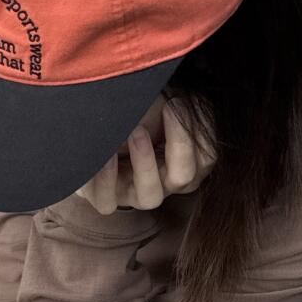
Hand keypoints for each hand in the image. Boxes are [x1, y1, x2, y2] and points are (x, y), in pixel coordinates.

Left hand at [76, 97, 215, 214]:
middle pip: (184, 177)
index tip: (179, 100)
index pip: (206, 158)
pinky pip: (108, 203)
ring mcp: (135, 194)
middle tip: (169, 108)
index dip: (198, 129)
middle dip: (180, 141)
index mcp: (185, 163)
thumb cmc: (135, 113)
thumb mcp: (160, 103)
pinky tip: (105, 154)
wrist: (95, 125)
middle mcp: (164, 184)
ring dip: (145, 164)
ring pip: (150, 197)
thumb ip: (180, 104)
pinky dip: (106, 179)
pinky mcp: (106, 198)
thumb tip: (187, 99)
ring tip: (136, 131)